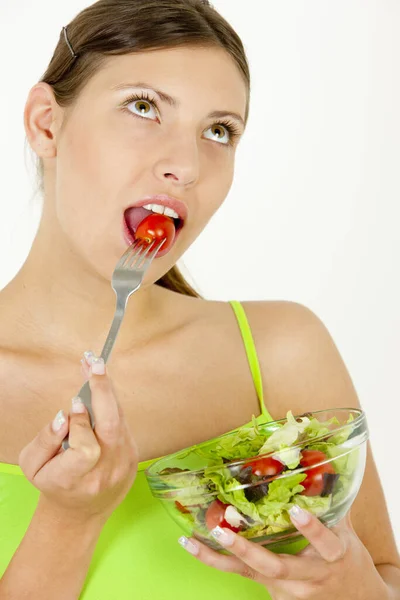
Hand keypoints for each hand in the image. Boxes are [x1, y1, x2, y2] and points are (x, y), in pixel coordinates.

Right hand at [19, 351, 137, 524]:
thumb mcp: (33, 466)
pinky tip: (100, 387)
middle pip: (112, 427)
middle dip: (104, 391)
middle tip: (95, 363)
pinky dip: (111, 403)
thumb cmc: (54, 484)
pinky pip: (122, 422)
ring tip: (94, 365)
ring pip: (119, 419)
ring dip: (107, 390)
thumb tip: (64, 416)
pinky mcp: (133, 455)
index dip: (81, 424)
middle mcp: (104, 472)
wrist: (81, 511)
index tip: (74, 404)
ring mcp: (123, 464)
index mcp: (76, 479)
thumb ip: (44, 440)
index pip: (86, 448)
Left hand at [178, 506, 388, 599]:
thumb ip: (332, 504)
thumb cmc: (348, 561)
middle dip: (246, 550)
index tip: (295, 511)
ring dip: (216, 560)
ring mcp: (288, 591)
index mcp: (333, 558)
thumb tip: (325, 465)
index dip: (311, 530)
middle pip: (275, 568)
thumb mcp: (347, 533)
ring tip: (189, 542)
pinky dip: (218, 561)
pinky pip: (243, 576)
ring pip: (249, 575)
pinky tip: (195, 547)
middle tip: (221, 531)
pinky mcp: (274, 595)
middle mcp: (308, 578)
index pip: (325, 545)